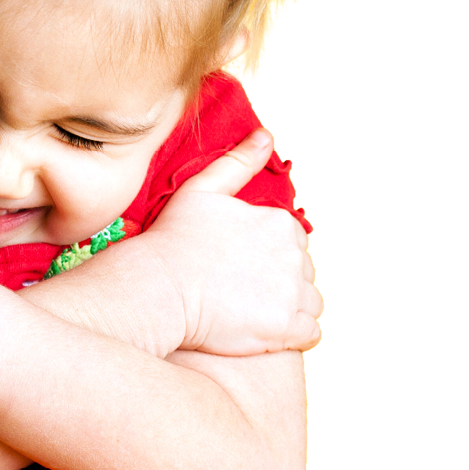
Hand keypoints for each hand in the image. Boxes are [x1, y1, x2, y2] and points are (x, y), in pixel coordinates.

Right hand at [151, 129, 322, 354]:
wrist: (157, 288)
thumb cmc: (173, 239)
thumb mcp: (202, 189)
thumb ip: (239, 162)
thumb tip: (267, 135)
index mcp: (281, 223)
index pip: (293, 243)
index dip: (267, 255)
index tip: (240, 266)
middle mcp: (295, 256)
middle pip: (303, 273)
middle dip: (281, 282)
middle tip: (242, 291)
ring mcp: (292, 294)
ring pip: (311, 303)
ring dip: (291, 309)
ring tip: (255, 313)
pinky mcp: (286, 328)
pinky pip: (311, 334)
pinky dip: (297, 334)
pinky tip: (270, 333)